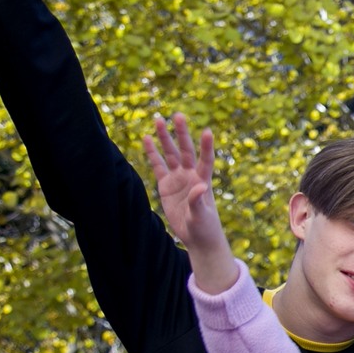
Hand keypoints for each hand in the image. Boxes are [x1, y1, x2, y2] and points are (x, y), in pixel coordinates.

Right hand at [143, 114, 238, 293]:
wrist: (197, 237)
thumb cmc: (205, 228)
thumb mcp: (202, 216)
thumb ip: (199, 202)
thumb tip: (200, 186)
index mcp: (203, 181)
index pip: (205, 160)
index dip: (206, 146)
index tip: (207, 131)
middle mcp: (191, 176)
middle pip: (185, 151)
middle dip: (181, 134)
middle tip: (177, 115)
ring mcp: (178, 179)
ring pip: (170, 154)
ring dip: (165, 138)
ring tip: (158, 120)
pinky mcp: (166, 185)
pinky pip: (158, 166)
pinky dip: (152, 153)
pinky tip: (146, 139)